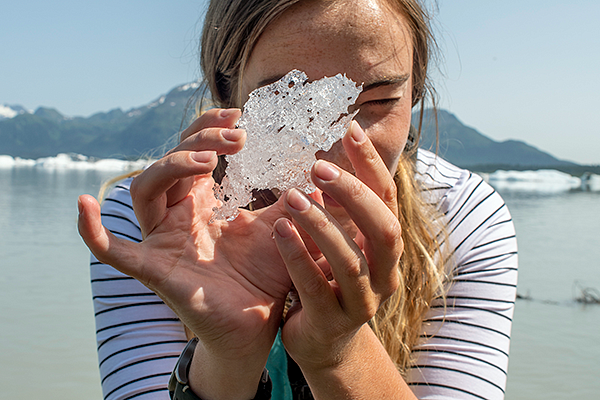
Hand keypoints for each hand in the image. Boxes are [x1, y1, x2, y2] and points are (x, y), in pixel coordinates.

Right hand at [78, 108, 291, 363]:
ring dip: (171, 166)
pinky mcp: (155, 270)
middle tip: (237, 136)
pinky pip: (114, 251)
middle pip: (169, 162)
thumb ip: (294, 199)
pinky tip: (82, 205)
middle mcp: (177, 216)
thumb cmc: (266, 276)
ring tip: (208, 162)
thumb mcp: (282, 228)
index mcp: (202, 202)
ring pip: (145, 190)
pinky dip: (93, 231)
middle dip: (199, 141)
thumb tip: (321, 171)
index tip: (240, 117)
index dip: (208, 129)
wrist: (259, 324)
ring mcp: (162, 241)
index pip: (191, 151)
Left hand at [273, 121, 402, 369]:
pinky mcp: (334, 323)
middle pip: (383, 228)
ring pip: (350, 260)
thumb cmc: (330, 280)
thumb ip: (340, 209)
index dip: (371, 164)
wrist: (325, 341)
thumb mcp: (340, 241)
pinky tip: (279, 231)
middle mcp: (385, 273)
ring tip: (291, 196)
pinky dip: (298, 258)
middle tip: (317, 166)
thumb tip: (327, 160)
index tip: (350, 129)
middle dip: (353, 194)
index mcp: (386, 247)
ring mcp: (363, 302)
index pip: (388, 199)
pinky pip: (316, 289)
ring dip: (320, 224)